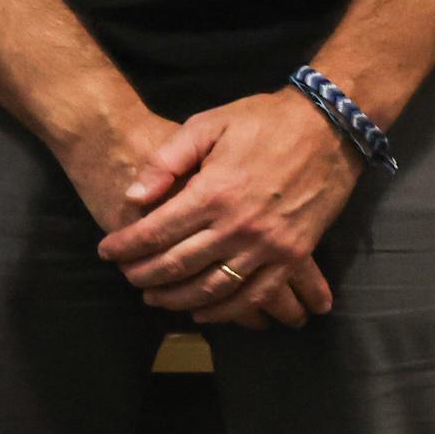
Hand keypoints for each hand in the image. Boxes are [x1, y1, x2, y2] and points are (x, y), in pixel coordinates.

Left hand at [97, 87, 358, 319]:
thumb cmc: (263, 121)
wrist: (328, 127)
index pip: (156, 231)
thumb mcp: (207, 124)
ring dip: (179, 299)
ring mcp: (269, 246)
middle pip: (179, 264)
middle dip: (145, 275)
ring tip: (154, 298)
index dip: (126, 246)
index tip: (106, 252)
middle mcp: (239, 226)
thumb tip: (134, 197)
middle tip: (126, 277)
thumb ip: (167, 161)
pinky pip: (256, 295)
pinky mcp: (294, 256)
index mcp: (213, 192)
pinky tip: (203, 313)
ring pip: (214, 288)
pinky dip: (227, 311)